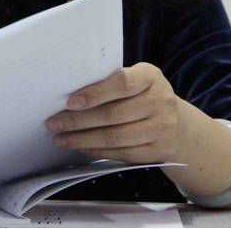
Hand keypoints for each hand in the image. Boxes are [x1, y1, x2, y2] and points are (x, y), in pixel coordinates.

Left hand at [46, 63, 183, 163]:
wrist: (176, 121)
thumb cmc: (142, 95)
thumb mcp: (134, 79)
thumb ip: (109, 83)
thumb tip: (69, 94)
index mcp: (150, 77)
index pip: (121, 83)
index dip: (94, 93)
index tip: (69, 102)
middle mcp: (160, 101)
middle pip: (113, 114)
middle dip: (78, 121)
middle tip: (54, 123)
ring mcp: (162, 128)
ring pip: (115, 137)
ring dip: (83, 139)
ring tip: (60, 138)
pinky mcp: (159, 151)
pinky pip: (122, 154)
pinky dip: (97, 151)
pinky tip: (80, 147)